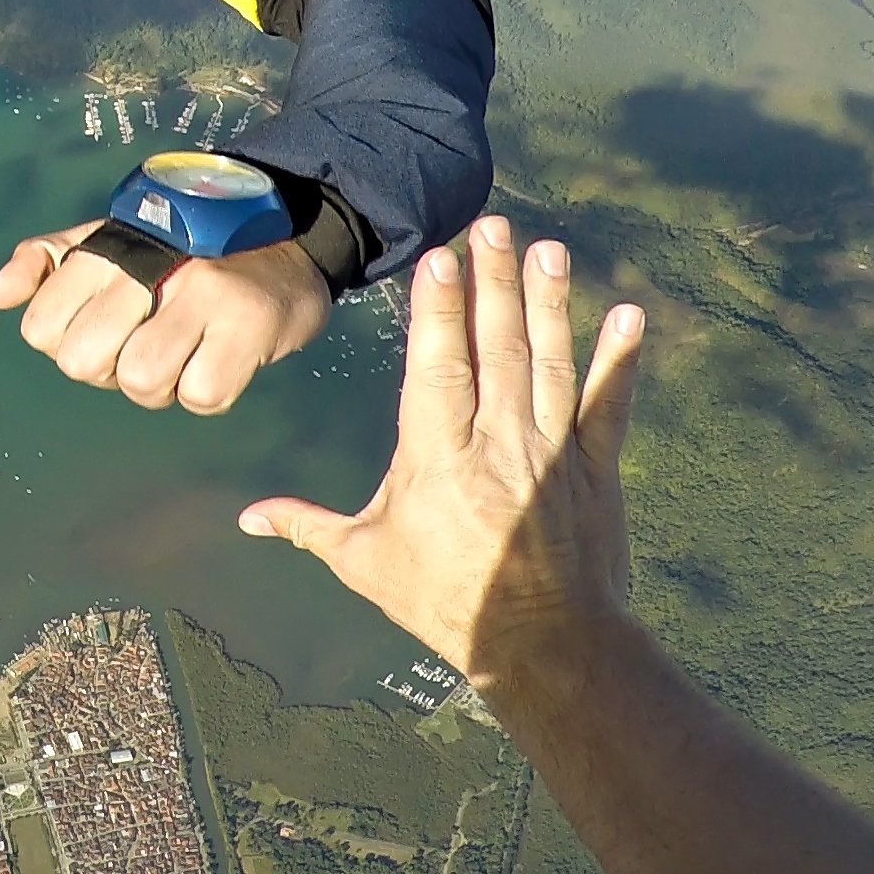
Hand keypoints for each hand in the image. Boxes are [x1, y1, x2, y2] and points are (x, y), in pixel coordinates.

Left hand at [0, 222, 330, 413]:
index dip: (65, 344)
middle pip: (82, 361)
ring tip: (186, 353)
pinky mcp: (248, 324)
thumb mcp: (111, 242)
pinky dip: (208, 390)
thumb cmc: (185, 252)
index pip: (40, 326)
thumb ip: (48, 263)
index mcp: (106, 245)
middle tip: (146, 344)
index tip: (103, 328)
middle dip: (108, 369)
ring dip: (161, 385)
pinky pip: (200, 396)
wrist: (288, 239)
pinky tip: (221, 358)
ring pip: (139, 382)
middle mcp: (150, 263)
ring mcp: (201, 292)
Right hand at [236, 216, 643, 694]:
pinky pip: (607, 406)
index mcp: (437, 460)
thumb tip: (247, 518)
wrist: (544, 647)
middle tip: (493, 225)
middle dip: (493, 282)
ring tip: (546, 250)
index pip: (438, 367)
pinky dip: (620, 361)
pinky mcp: (595, 470)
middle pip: (495, 348)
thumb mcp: (366, 564)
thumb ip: (308, 527)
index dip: (439, 309)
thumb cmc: (446, 606)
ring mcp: (551, 453)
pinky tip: (627, 316)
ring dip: (548, 303)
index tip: (441, 258)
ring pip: (548, 363)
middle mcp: (497, 444)